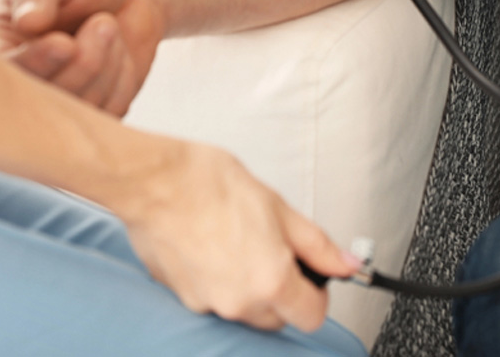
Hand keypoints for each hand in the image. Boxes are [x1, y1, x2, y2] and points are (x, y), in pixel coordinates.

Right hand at [0, 0, 164, 117]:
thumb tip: (26, 22)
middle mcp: (23, 81)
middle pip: (44, 100)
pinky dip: (123, 78)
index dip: (36, 62)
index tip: (65, 43)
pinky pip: (110, 111)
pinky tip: (118, 48)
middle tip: (104, 23)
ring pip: (81, 107)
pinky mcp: (92, 113)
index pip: (5, 72)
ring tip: (108, 25)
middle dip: (82, 64)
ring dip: (107, 64)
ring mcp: (57, 102)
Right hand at [116, 140, 360, 330]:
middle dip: (281, 291)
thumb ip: (316, 244)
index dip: (317, 294)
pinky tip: (209, 247)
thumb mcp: (276, 206)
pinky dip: (218, 281)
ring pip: (244, 309)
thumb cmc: (207, 184)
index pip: (312, 316)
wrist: (153, 181)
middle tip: (270, 249)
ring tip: (235, 242)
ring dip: (248, 287)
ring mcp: (207, 303)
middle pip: (277, 317)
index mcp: (270, 280)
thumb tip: (347, 264)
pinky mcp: (182, 297)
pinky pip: (213, 298)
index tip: (311, 276)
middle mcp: (239, 301)